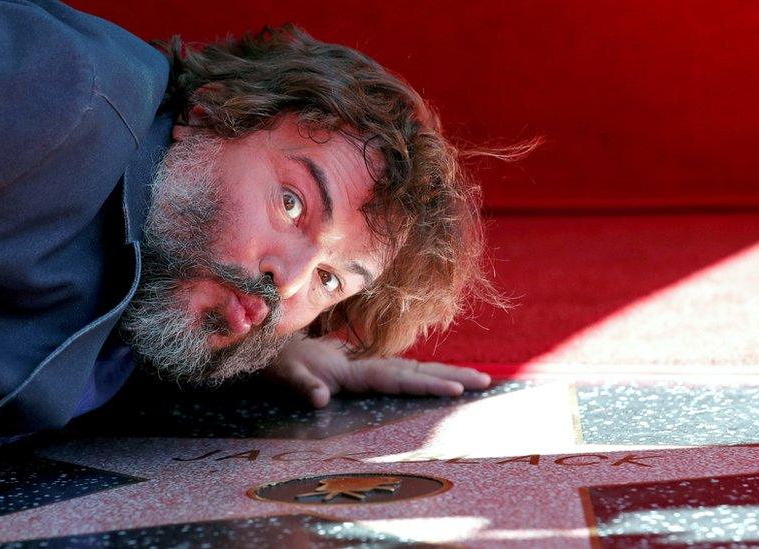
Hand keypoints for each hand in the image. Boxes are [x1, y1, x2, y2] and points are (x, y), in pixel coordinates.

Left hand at [263, 336, 491, 407]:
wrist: (272, 344)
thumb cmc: (278, 362)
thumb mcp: (284, 373)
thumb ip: (302, 384)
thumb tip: (321, 400)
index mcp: (352, 368)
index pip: (396, 378)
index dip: (426, 384)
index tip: (455, 390)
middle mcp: (367, 364)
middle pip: (416, 370)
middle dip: (452, 376)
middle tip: (487, 382)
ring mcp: (370, 366)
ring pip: (415, 369)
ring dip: (447, 375)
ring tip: (480, 380)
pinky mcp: (368, 369)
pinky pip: (405, 373)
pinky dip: (430, 376)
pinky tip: (448, 382)